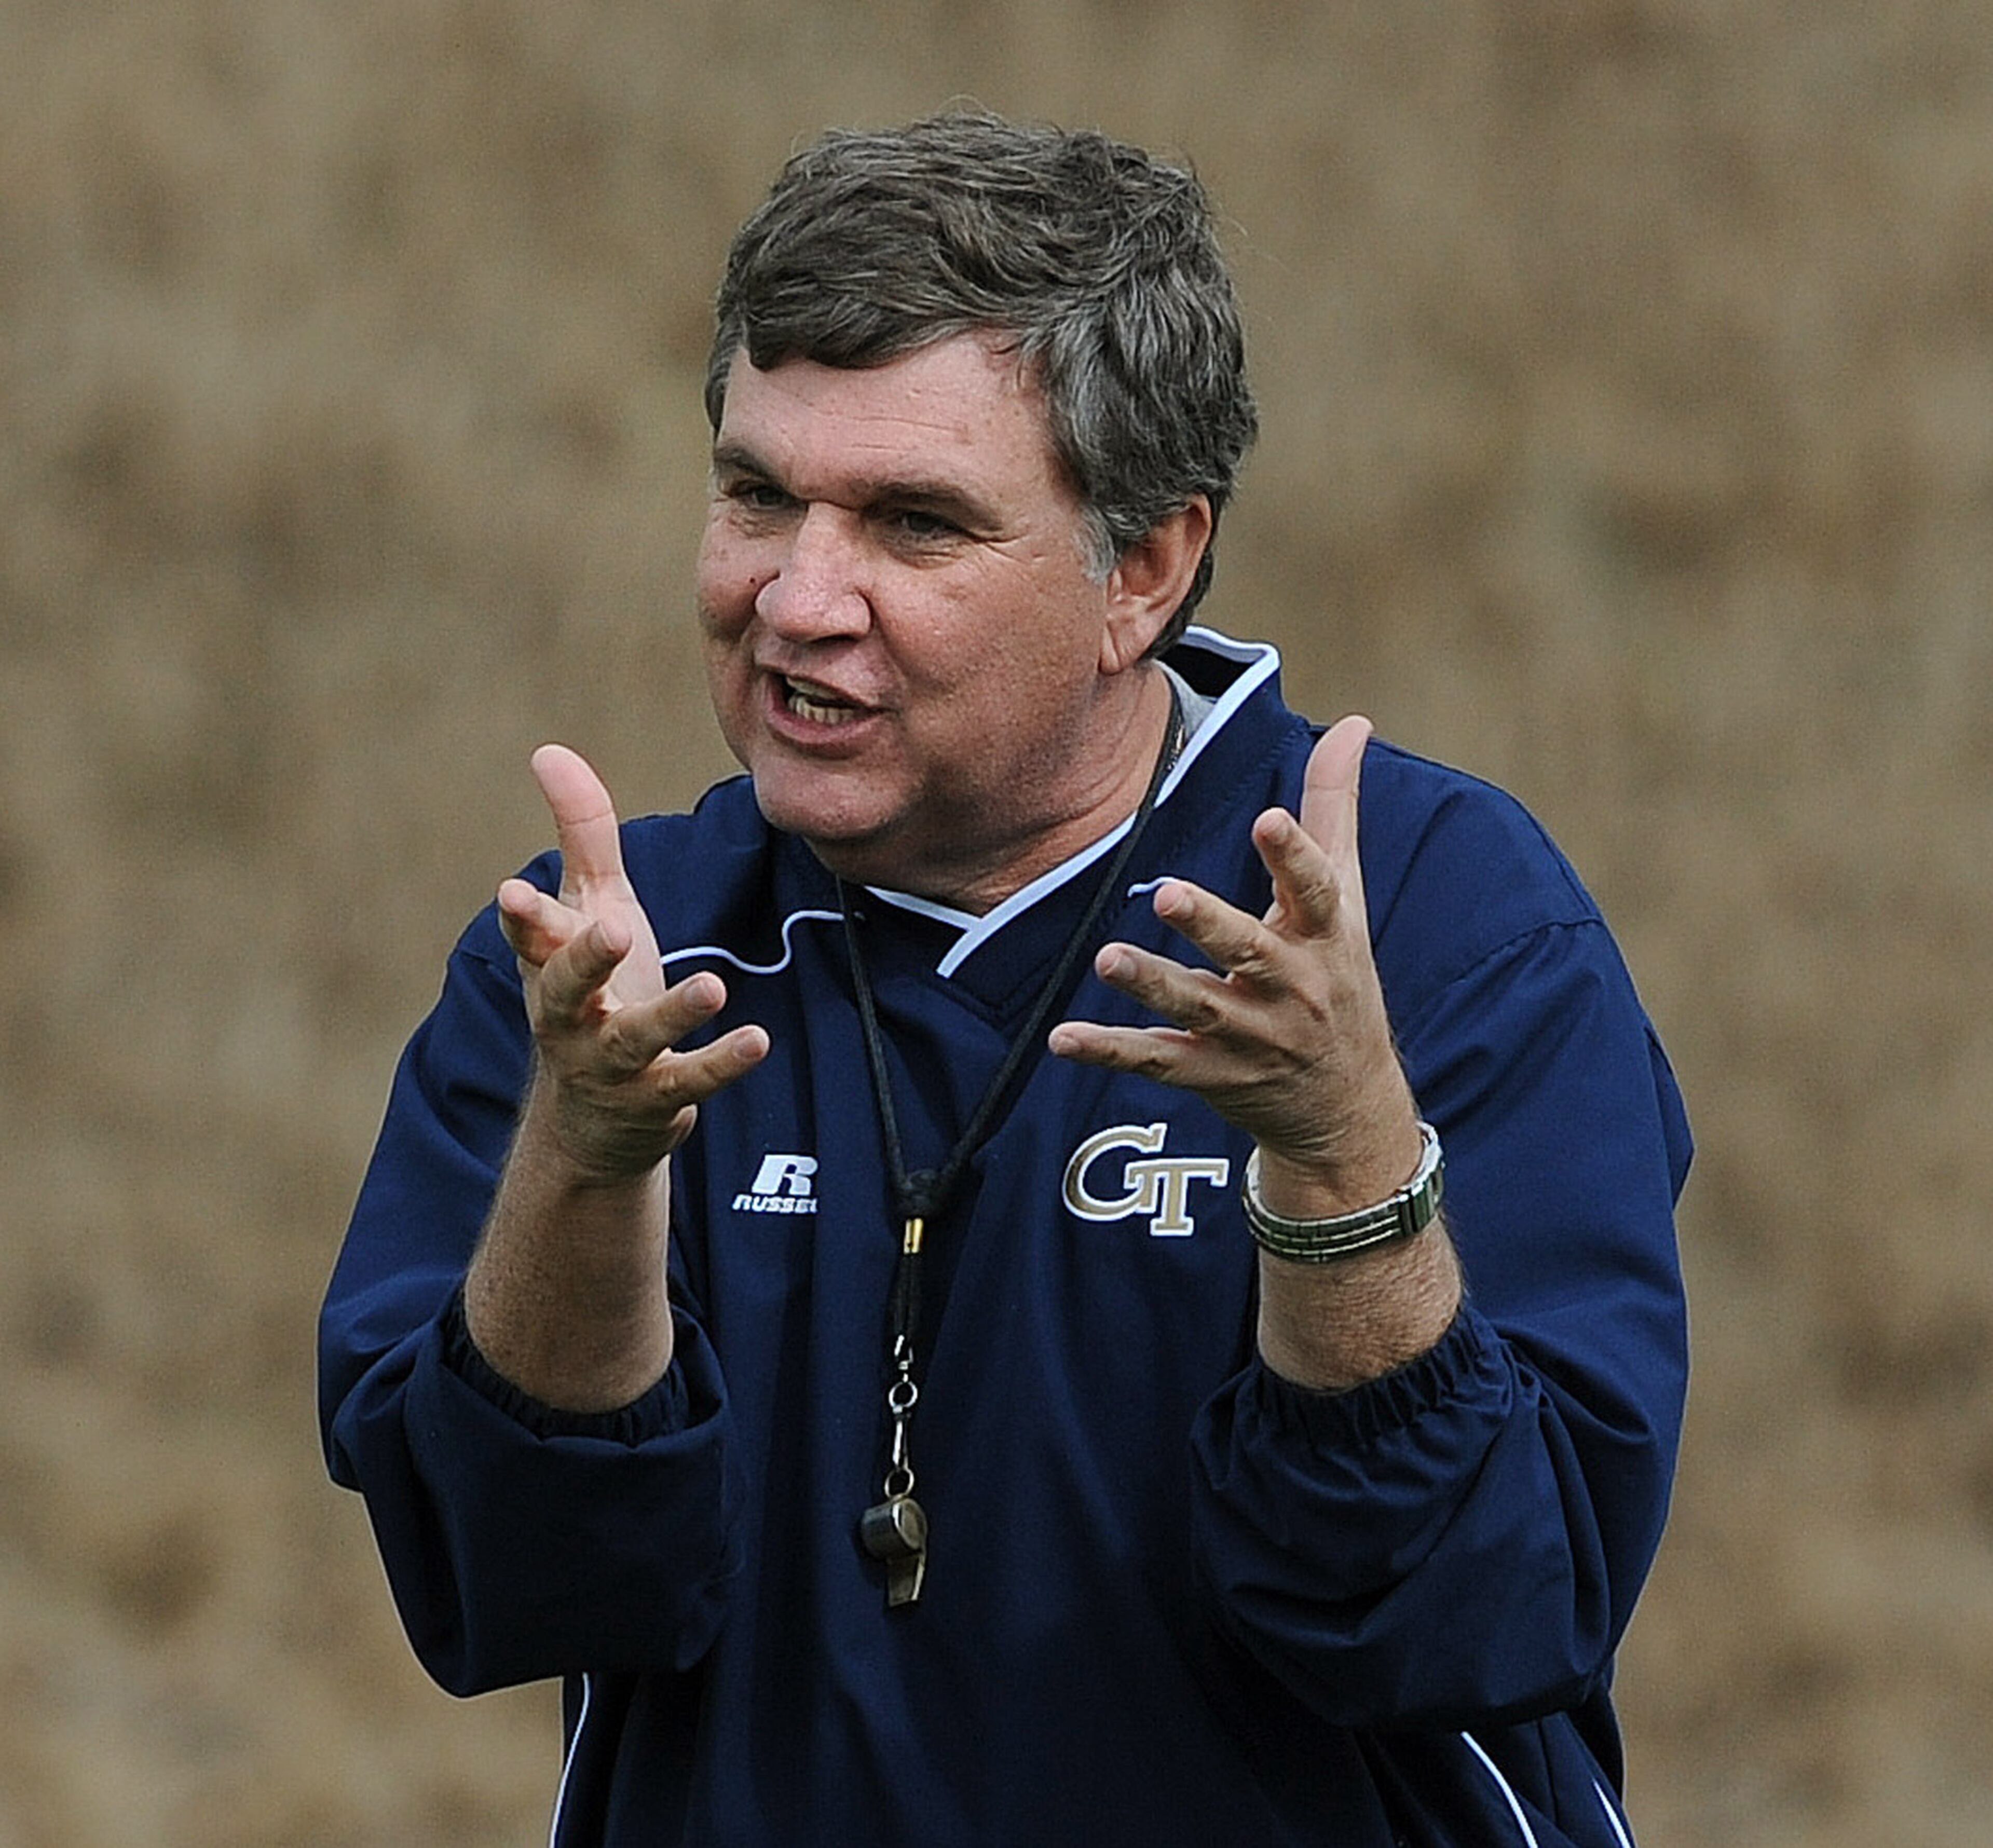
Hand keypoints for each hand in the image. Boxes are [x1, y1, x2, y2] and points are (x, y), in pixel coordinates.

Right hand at [497, 744, 767, 1182]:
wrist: (594, 1115)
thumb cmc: (594, 989)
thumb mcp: (589, 908)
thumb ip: (580, 834)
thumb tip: (548, 751)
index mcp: (550, 966)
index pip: (531, 939)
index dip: (523, 918)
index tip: (512, 891)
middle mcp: (569, 1017)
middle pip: (564, 990)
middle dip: (584, 959)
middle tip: (612, 928)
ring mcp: (609, 1063)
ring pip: (632, 1039)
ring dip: (671, 1014)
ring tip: (712, 987)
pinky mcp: (654, 1098)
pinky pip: (687, 1082)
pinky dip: (720, 1063)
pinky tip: (756, 1039)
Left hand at [1049, 716, 1420, 1211]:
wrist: (1348, 1105)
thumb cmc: (1338, 976)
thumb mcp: (1348, 897)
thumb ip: (1335, 809)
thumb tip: (1356, 721)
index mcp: (1327, 936)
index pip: (1317, 892)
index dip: (1294, 856)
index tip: (1269, 818)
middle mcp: (1294, 988)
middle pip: (1251, 952)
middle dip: (1212, 926)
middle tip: (1169, 894)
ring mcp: (1253, 1037)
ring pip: (1198, 1008)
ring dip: (1152, 984)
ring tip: (1107, 958)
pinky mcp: (1212, 1075)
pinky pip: (1156, 1061)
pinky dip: (1109, 1052)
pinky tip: (1063, 1039)